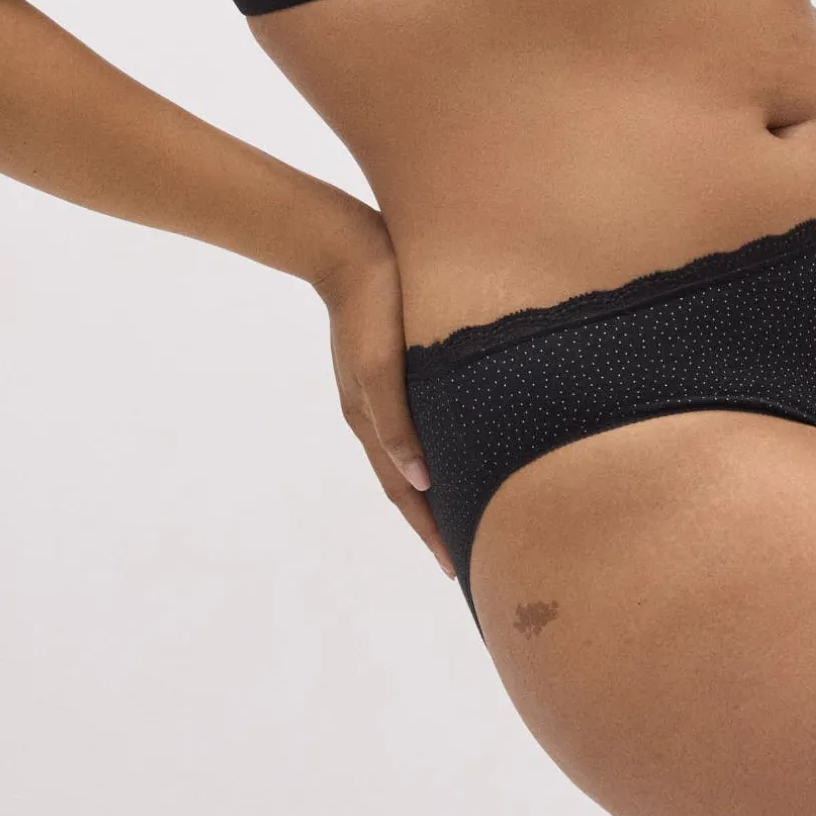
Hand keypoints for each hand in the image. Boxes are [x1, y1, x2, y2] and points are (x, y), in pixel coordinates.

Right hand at [313, 208, 456, 582]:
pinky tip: (454, 449)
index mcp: (370, 419)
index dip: (429, 530)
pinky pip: (416, 423)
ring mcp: (382, 391)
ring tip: (465, 514)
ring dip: (434, 490)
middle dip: (432, 522)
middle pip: (407, 483)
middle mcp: (375, 413)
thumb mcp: (379, 365)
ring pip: (412, 456)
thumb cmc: (369, 304)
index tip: (456, 569)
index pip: (404, 493)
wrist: (348, 246)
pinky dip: (433, 450)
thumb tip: (420, 480)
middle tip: (466, 557)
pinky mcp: (394, 368)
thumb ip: (395, 422)